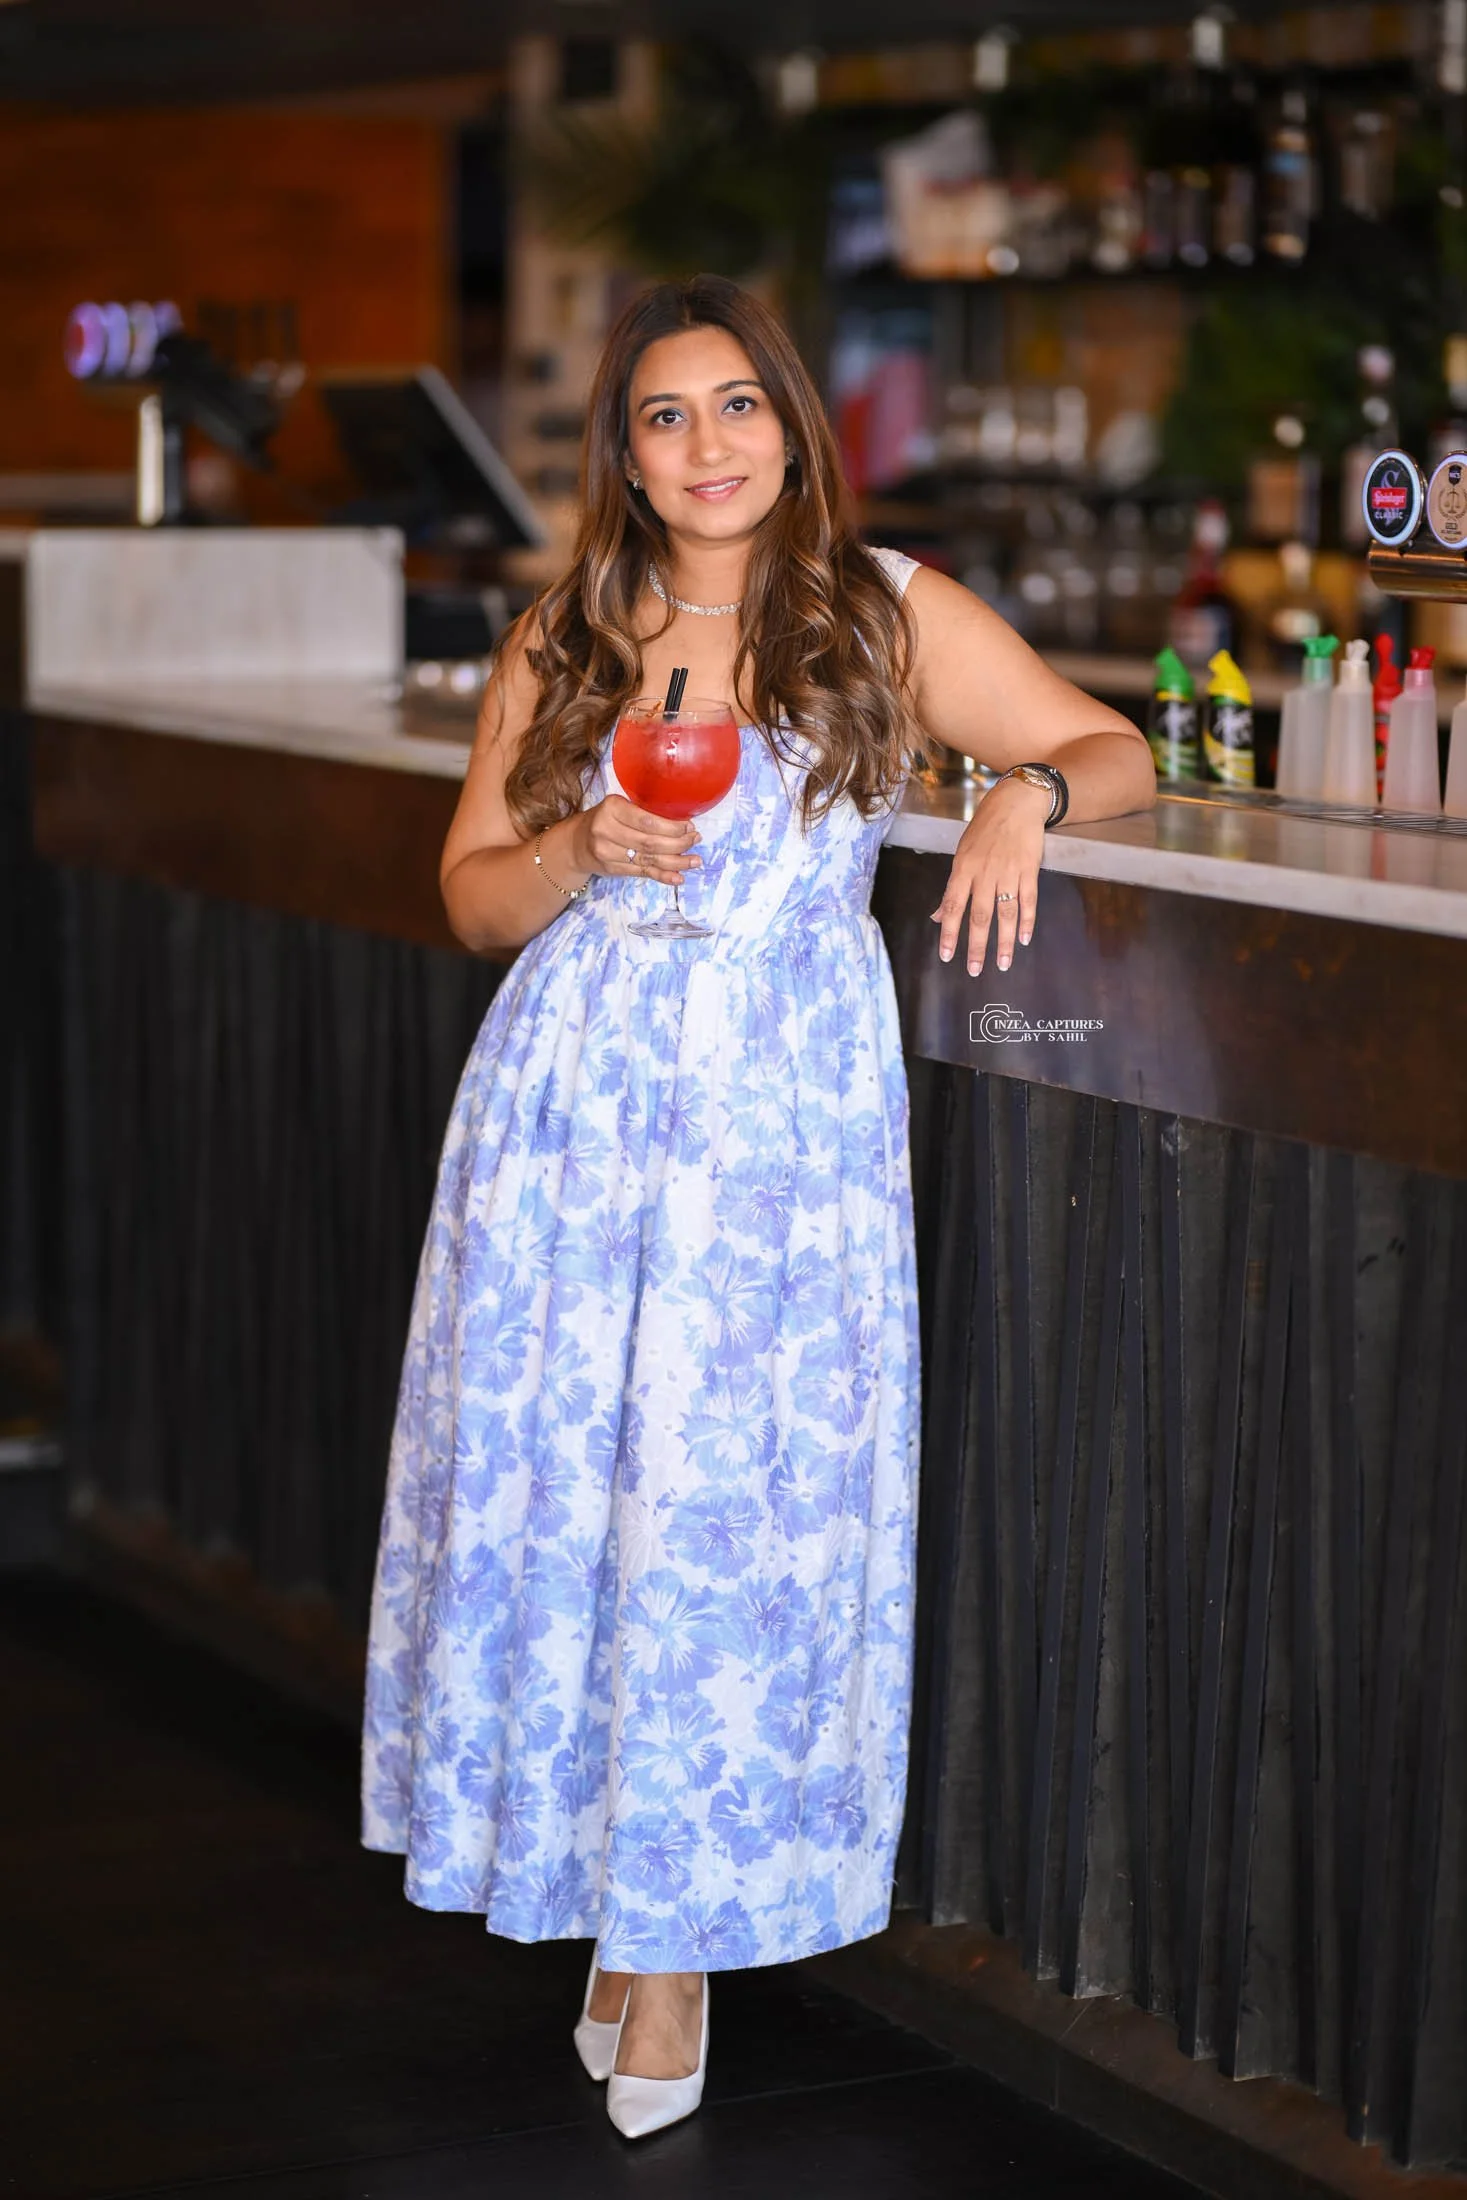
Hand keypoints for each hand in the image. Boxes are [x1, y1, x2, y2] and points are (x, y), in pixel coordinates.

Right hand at [570, 793, 701, 885]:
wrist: (575, 843)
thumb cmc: (605, 819)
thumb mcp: (618, 806)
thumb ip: (643, 812)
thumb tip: (683, 823)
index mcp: (611, 808)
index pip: (647, 821)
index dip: (672, 827)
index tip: (690, 826)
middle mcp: (606, 830)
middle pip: (650, 842)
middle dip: (678, 844)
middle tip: (695, 841)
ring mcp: (607, 853)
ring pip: (649, 860)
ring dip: (676, 862)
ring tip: (695, 860)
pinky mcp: (612, 869)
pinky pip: (643, 873)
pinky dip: (663, 876)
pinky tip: (678, 877)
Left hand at [929, 775, 1047, 974]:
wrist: (1016, 803)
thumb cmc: (985, 829)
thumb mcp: (962, 853)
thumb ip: (952, 888)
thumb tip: (938, 916)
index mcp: (963, 868)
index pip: (953, 906)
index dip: (950, 933)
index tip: (947, 956)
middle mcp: (984, 873)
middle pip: (979, 915)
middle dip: (976, 946)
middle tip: (974, 970)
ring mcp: (1008, 872)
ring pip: (1005, 913)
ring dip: (1004, 941)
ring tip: (1002, 964)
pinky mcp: (1029, 870)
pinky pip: (1028, 900)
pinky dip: (1027, 921)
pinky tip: (1024, 939)